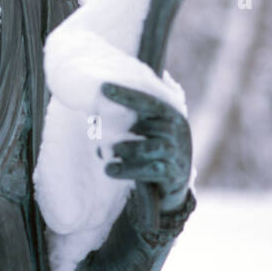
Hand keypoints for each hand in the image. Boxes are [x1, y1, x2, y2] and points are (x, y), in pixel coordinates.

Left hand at [100, 82, 191, 213]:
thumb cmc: (154, 150)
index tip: (104, 87)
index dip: (126, 94)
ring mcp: (177, 153)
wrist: (174, 183)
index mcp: (171, 114)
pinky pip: (151, 170)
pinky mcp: (174, 174)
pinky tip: (110, 170)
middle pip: (148, 125)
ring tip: (110, 154)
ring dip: (127, 149)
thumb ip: (129, 120)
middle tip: (97, 130)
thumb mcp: (146, 131)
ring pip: (150, 148)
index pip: (148, 101)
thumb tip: (93, 112)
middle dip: (122, 128)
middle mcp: (177, 131)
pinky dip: (129, 170)